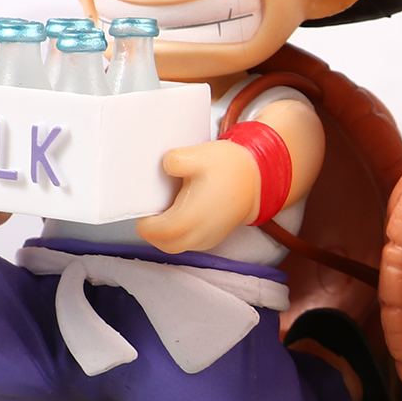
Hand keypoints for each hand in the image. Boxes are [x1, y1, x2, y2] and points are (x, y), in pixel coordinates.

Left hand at [135, 139, 257, 253]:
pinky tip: (182, 212)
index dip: (144, 221)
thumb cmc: (229, 168)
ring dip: (166, 233)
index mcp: (190, 218)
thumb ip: (175, 159)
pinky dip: (179, 233)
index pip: (154, 232)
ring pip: (175, 245)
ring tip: (167, 210)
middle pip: (163, 243)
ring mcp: (207, 239)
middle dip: (152, 230)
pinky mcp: (213, 238)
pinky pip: (188, 242)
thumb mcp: (200, 155)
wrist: (257, 179)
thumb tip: (163, 166)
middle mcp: (198, 234)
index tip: (145, 205)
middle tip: (152, 209)